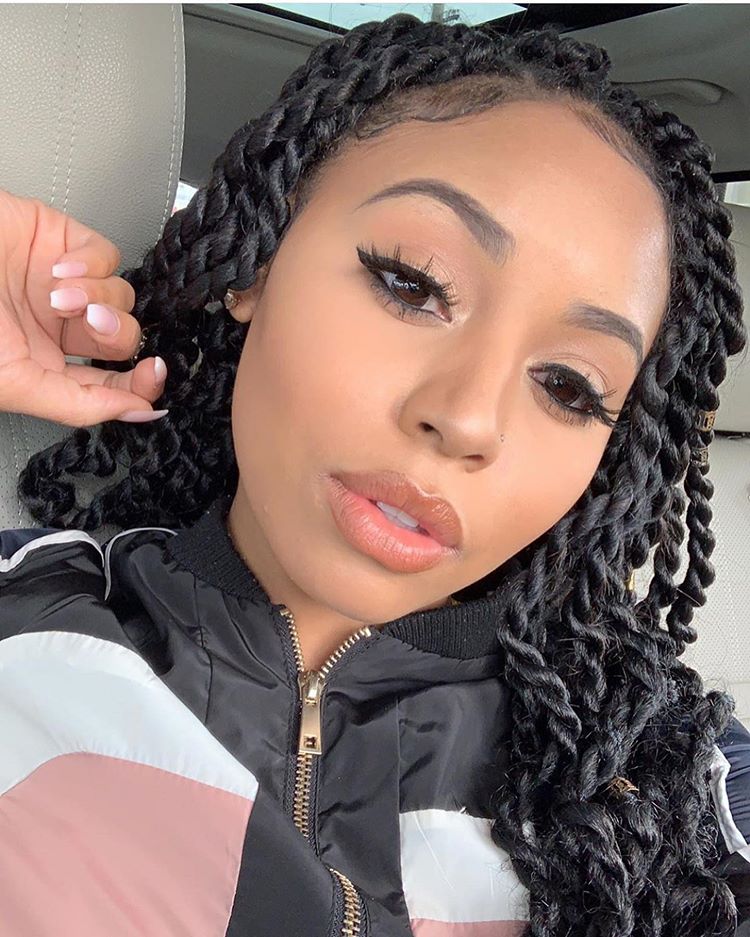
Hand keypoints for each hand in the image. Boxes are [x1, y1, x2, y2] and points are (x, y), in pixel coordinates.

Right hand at [0, 188, 168, 425]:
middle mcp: (57, 330)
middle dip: (116, 334)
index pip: (112, 384)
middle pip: (123, 340)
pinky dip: (91, 264)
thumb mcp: (13, 381)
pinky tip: (57, 269)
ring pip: (121, 298)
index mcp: (45, 367)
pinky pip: (107, 256)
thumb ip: (76, 403)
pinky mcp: (62, 242)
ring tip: (55, 295)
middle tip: (87, 324)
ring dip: (98, 297)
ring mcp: (63, 286)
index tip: (153, 376)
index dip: (141, 384)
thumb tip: (139, 412)